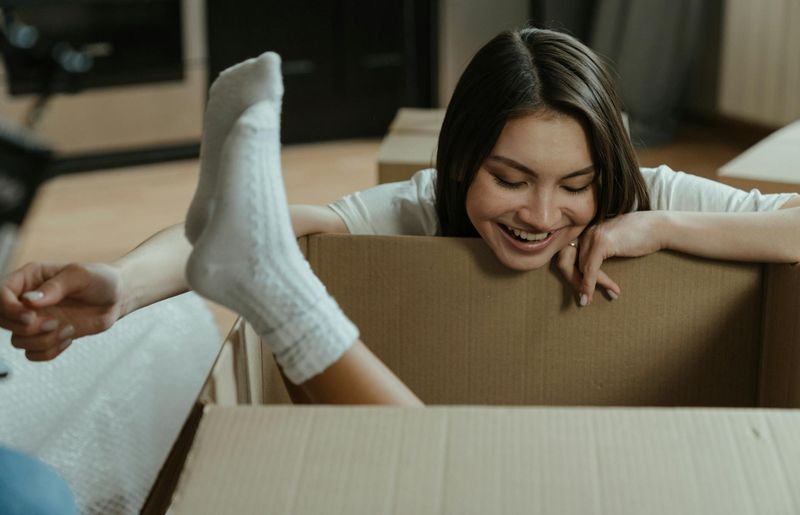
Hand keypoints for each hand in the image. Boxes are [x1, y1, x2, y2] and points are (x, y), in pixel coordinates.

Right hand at [0, 262, 124, 360]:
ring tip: (68, 329)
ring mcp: (35, 320)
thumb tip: (28, 301)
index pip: (0, 294)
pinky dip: (50, 351)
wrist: (117, 298)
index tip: (31, 317)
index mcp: (29, 278)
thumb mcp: (80, 276)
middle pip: (3, 321)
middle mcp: (27, 301)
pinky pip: (34, 354)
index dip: (8, 309)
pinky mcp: (46, 336)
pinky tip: (69, 338)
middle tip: (54, 322)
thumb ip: (55, 287)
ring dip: (43, 341)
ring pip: (18, 341)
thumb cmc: (100, 280)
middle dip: (27, 328)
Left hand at [556, 211, 664, 305]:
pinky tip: (590, 296)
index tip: (581, 290)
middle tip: (584, 299)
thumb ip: (599, 253)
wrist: (660, 228)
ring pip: (580, 268)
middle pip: (568, 262)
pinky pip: (590, 270)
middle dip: (575, 282)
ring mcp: (593, 235)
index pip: (568, 256)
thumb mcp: (614, 244)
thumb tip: (588, 274)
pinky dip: (588, 285)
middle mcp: (586, 231)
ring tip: (593, 299)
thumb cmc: (641, 237)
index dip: (573, 275)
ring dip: (588, 287)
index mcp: (586, 230)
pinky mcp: (602, 243)